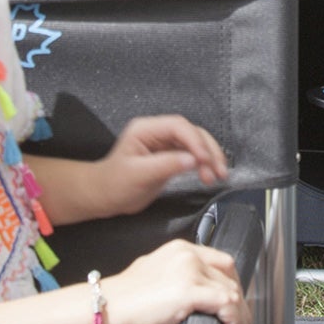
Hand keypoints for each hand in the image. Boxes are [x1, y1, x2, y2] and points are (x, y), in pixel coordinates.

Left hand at [94, 115, 229, 216]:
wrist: (103, 197)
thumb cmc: (114, 184)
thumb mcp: (138, 175)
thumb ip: (166, 165)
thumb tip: (193, 161)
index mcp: (146, 129)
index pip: (178, 126)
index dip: (195, 140)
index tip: (205, 159)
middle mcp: (157, 132)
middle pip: (191, 132)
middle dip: (208, 149)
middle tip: (219, 170)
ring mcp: (164, 143)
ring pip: (195, 143)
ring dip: (209, 157)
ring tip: (217, 176)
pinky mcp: (170, 156)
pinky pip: (192, 155)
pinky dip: (203, 164)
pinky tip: (209, 175)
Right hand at [102, 238, 251, 323]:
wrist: (104, 308)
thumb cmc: (121, 301)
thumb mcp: (153, 277)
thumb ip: (174, 278)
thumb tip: (191, 300)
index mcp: (180, 249)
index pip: (220, 262)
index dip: (231, 285)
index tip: (234, 305)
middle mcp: (187, 254)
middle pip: (230, 275)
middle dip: (239, 301)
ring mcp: (189, 270)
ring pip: (232, 292)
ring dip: (239, 317)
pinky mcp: (188, 290)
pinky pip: (227, 304)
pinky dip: (233, 321)